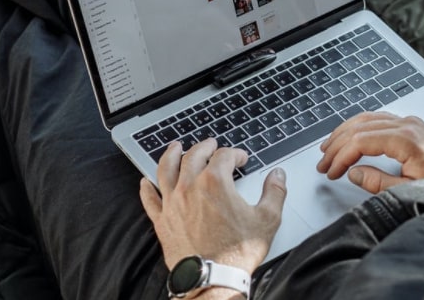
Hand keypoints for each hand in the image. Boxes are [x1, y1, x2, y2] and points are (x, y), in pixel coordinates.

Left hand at [139, 139, 286, 272]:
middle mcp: (190, 187)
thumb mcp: (267, 219)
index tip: (241, 158)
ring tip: (175, 147)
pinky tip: (145, 181)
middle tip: (211, 145)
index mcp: (215, 182)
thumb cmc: (238, 252)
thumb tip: (277, 175)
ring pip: (166, 169)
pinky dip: (147, 187)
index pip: (224, 155)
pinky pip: (150, 199)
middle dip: (205, 147)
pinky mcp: (162, 220)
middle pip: (193, 155)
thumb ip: (275, 192)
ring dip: (171, 155)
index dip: (235, 153)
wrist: (214, 279)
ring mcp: (173, 203)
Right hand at [317, 112, 423, 193]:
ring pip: (367, 119)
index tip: (330, 171)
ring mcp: (410, 122)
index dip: (340, 157)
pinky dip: (359, 127)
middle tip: (323, 162)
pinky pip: (378, 119)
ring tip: (329, 148)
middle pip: (359, 126)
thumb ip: (379, 183)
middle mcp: (407, 124)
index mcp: (405, 139)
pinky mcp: (413, 125)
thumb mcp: (411, 190)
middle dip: (337, 145)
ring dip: (345, 132)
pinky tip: (351, 135)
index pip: (360, 141)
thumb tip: (354, 173)